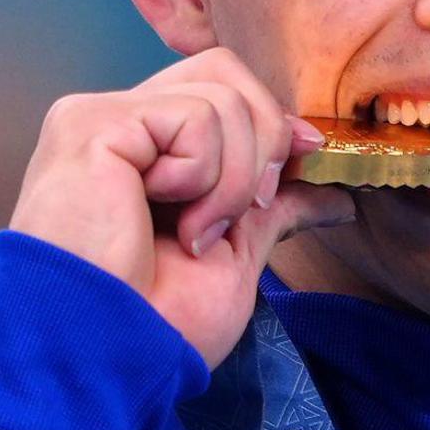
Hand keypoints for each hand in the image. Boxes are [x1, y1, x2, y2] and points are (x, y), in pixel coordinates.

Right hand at [9, 49, 354, 366]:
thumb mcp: (233, 258)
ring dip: (232, 181)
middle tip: (246, 210)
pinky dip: (202, 176)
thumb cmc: (153, 325)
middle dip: (264, 141)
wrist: (105, 357)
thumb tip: (336, 195)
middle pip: (225, 73)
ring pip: (222, 98)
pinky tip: (165, 219)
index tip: (304, 161)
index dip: (270, 122)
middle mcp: (122, 126)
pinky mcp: (94, 124)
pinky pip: (194, 117)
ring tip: (193, 234)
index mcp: (147, 153)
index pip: (221, 92)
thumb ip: (270, 208)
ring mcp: (103, 120)